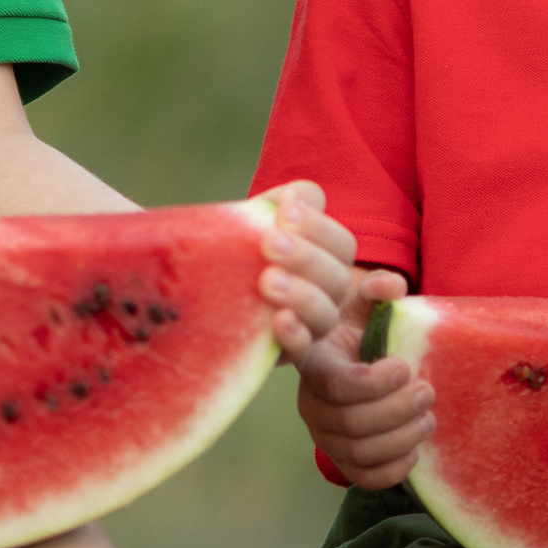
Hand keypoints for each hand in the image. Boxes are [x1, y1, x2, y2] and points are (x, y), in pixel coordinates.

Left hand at [253, 180, 357, 361]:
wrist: (207, 287)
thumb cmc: (240, 243)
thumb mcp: (260, 217)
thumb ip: (283, 201)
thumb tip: (295, 196)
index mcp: (326, 256)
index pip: (340, 243)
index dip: (318, 226)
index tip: (284, 210)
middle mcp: (326, 291)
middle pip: (338, 277)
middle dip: (306, 257)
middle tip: (270, 243)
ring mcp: (310, 324)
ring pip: (326, 314)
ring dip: (301, 294)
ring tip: (268, 280)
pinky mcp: (288, 351)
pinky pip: (303, 349)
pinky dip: (295, 334)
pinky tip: (277, 319)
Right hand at [296, 267, 432, 488]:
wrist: (349, 362)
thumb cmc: (356, 330)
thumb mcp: (362, 304)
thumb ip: (377, 289)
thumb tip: (395, 286)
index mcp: (314, 364)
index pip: (335, 384)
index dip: (371, 382)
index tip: (404, 366)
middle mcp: (311, 404)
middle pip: (352, 422)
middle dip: (398, 409)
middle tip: (427, 390)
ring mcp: (323, 436)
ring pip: (359, 451)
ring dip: (401, 437)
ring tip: (428, 417)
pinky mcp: (340, 459)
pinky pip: (363, 477)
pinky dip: (392, 469)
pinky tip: (415, 449)